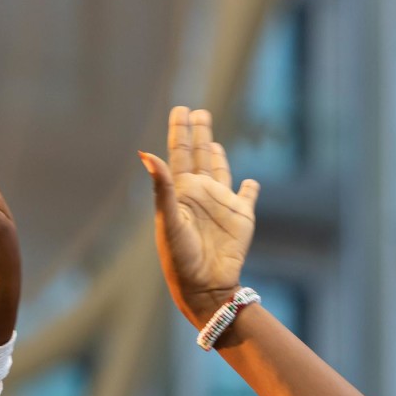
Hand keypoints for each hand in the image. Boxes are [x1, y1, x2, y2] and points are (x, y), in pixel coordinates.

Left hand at [139, 106, 259, 327]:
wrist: (205, 287)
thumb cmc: (180, 258)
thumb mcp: (168, 220)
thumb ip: (161, 186)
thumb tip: (145, 153)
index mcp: (182, 191)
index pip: (180, 152)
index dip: (181, 130)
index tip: (180, 108)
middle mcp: (201, 193)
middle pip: (200, 155)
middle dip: (199, 133)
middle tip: (197, 110)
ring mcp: (222, 204)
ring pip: (221, 170)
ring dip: (217, 154)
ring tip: (212, 139)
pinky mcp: (242, 217)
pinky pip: (247, 196)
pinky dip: (250, 188)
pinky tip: (249, 182)